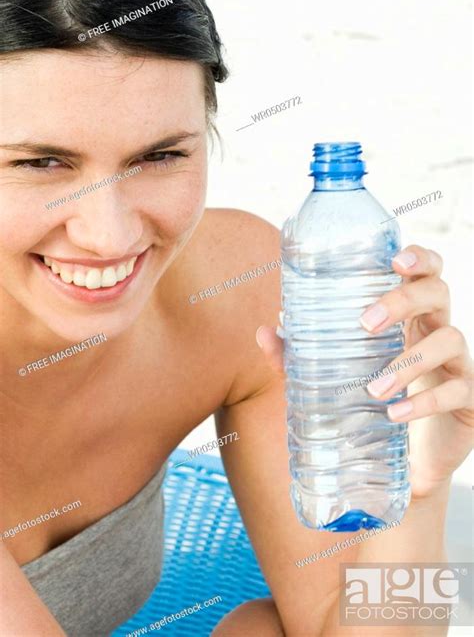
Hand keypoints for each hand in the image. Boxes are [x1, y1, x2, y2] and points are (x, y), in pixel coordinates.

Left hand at [256, 245, 473, 500]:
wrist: (405, 461)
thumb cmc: (370, 403)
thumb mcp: (332, 376)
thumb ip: (298, 356)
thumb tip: (264, 332)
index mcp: (409, 316)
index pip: (425, 272)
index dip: (419, 257)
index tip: (395, 260)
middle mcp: (436, 330)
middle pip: (437, 292)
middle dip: (403, 300)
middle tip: (365, 322)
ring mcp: (457, 364)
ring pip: (449, 340)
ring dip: (409, 360)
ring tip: (374, 388)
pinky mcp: (468, 399)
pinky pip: (456, 389)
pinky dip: (424, 402)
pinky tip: (395, 414)